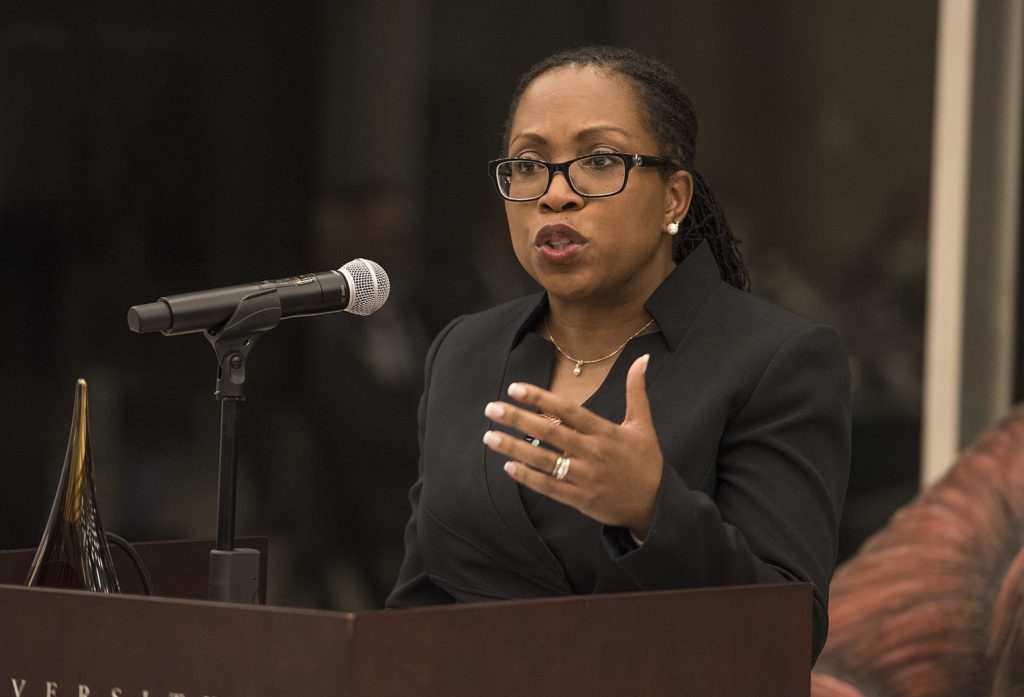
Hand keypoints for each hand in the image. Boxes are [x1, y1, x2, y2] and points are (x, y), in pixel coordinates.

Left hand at [482, 354, 662, 538]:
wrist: (655, 504)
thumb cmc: (646, 461)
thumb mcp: (643, 424)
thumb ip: (636, 391)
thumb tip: (642, 359)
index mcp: (605, 432)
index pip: (567, 410)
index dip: (540, 398)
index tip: (516, 388)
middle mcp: (592, 453)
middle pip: (549, 432)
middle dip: (518, 419)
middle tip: (492, 408)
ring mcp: (585, 477)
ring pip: (544, 460)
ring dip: (514, 449)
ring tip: (490, 437)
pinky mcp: (580, 499)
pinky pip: (549, 486)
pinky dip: (528, 477)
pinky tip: (508, 466)